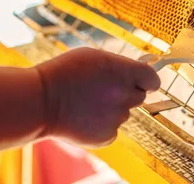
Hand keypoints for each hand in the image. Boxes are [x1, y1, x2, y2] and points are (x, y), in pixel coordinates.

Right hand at [35, 48, 159, 146]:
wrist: (40, 101)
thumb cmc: (64, 73)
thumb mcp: (95, 57)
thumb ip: (119, 65)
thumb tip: (135, 71)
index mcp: (125, 73)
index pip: (153, 79)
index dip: (148, 80)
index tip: (143, 81)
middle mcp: (125, 97)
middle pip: (139, 97)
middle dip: (127, 93)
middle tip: (105, 90)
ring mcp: (116, 118)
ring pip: (122, 113)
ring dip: (111, 109)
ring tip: (86, 102)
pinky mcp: (106, 136)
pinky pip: (111, 130)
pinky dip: (101, 126)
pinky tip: (83, 117)